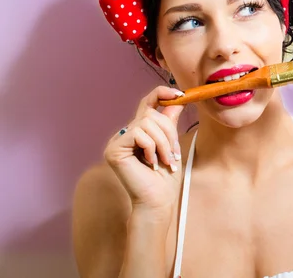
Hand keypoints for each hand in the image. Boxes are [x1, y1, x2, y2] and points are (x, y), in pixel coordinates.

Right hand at [104, 86, 185, 214]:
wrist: (158, 200)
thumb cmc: (166, 177)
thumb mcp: (171, 143)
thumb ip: (170, 122)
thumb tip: (178, 99)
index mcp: (141, 131)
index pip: (147, 103)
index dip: (161, 93)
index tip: (179, 94)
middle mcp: (127, 133)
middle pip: (152, 114)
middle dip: (169, 133)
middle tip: (173, 154)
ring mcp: (118, 141)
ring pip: (147, 123)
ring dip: (163, 143)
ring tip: (165, 161)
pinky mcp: (114, 149)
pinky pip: (138, 134)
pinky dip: (151, 147)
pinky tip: (151, 163)